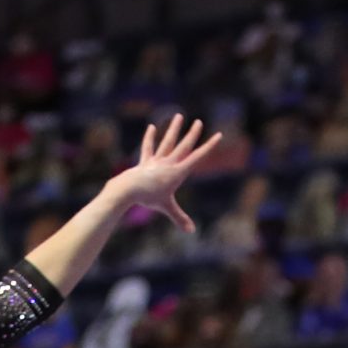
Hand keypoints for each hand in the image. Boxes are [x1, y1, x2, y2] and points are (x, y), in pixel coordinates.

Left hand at [107, 114, 224, 233]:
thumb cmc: (149, 198)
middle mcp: (168, 163)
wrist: (128, 189)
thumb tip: (191, 232)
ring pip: (167, 141)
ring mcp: (156, 160)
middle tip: (199, 121)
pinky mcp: (145, 161)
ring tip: (179, 116)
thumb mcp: (167, 208)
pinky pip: (148, 147)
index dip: (209, 146)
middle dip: (193, 134)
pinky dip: (149, 137)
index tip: (219, 135)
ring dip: (174, 129)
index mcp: (178, 172)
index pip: (197, 156)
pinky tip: (151, 127)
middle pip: (183, 145)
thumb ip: (180, 219)